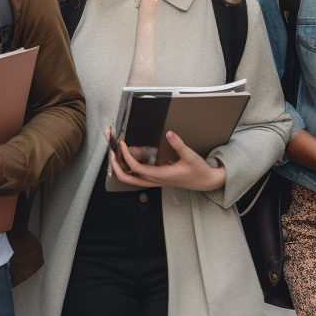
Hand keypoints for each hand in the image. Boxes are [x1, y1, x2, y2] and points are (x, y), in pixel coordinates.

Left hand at [106, 126, 226, 191]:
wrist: (204, 182)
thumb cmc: (197, 171)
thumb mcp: (190, 156)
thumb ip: (179, 145)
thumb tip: (169, 133)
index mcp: (160, 175)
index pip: (136, 168)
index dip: (126, 155)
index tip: (123, 143)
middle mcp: (153, 180)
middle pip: (125, 178)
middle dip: (115, 164)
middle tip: (110, 149)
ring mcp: (153, 180)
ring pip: (129, 178)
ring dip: (119, 166)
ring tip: (115, 151)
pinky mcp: (155, 178)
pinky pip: (136, 175)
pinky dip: (128, 167)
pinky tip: (128, 154)